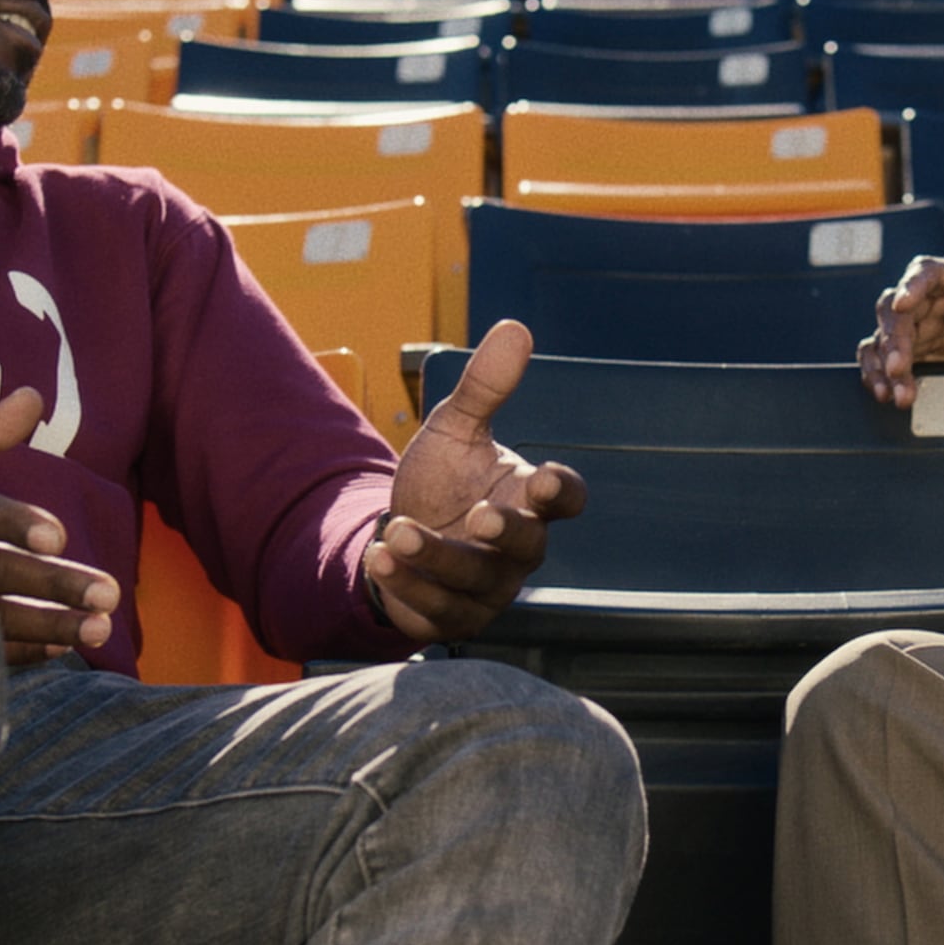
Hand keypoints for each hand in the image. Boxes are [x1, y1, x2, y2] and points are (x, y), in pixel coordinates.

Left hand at [374, 319, 587, 643]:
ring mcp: (487, 588)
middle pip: (527, 547)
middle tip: (480, 514)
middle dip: (505, 531)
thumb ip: (484, 388)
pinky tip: (378, 558)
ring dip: (435, 557)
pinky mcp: (450, 617)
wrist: (400, 536)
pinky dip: (406, 586)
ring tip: (396, 532)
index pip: (566, 500)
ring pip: (472, 580)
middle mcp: (517, 551)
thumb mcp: (457, 430)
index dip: (559, 492)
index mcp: (528, 502)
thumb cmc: (444, 482)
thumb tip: (515, 328)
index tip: (542, 477)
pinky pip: (436, 610)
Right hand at [857, 256, 943, 408]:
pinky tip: (884, 393)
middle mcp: (932, 301)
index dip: (911, 285)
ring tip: (893, 392)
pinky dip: (877, 374)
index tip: (902, 304)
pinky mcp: (913, 356)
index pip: (927, 271)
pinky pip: (881, 359)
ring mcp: (920, 330)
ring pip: (884, 337)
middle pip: (896, 309)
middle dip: (893, 339)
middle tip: (899, 369)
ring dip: (882, 363)